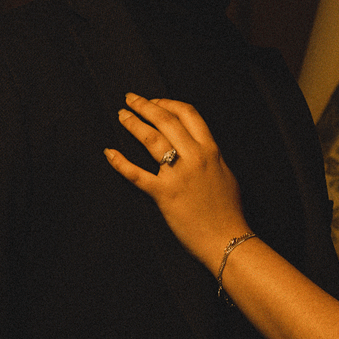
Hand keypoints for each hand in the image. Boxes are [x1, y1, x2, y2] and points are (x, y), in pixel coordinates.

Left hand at [105, 93, 251, 266]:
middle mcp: (195, 157)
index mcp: (211, 150)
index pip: (188, 114)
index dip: (168, 103)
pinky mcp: (163, 194)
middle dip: (145, 106)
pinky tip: (109, 152)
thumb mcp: (226, 174)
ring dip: (133, 124)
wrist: (227, 239)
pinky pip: (136, 174)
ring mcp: (178, 175)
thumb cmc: (228, 211)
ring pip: (151, 139)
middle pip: (166, 121)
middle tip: (130, 99)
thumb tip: (199, 149)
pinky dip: (120, 162)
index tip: (156, 101)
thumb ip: (211, 158)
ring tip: (122, 116)